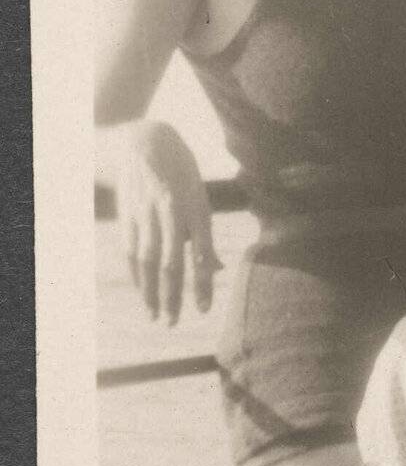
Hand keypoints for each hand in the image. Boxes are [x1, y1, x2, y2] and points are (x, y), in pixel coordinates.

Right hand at [116, 121, 220, 322]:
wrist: (145, 142)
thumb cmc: (182, 176)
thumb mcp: (201, 198)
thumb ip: (205, 236)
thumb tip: (217, 270)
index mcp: (197, 209)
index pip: (200, 253)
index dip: (202, 283)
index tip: (203, 310)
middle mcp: (171, 213)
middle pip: (171, 262)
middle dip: (173, 296)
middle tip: (174, 323)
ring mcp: (147, 214)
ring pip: (148, 261)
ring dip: (151, 292)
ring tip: (156, 316)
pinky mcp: (128, 215)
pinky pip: (131, 251)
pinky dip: (136, 275)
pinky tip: (142, 293)